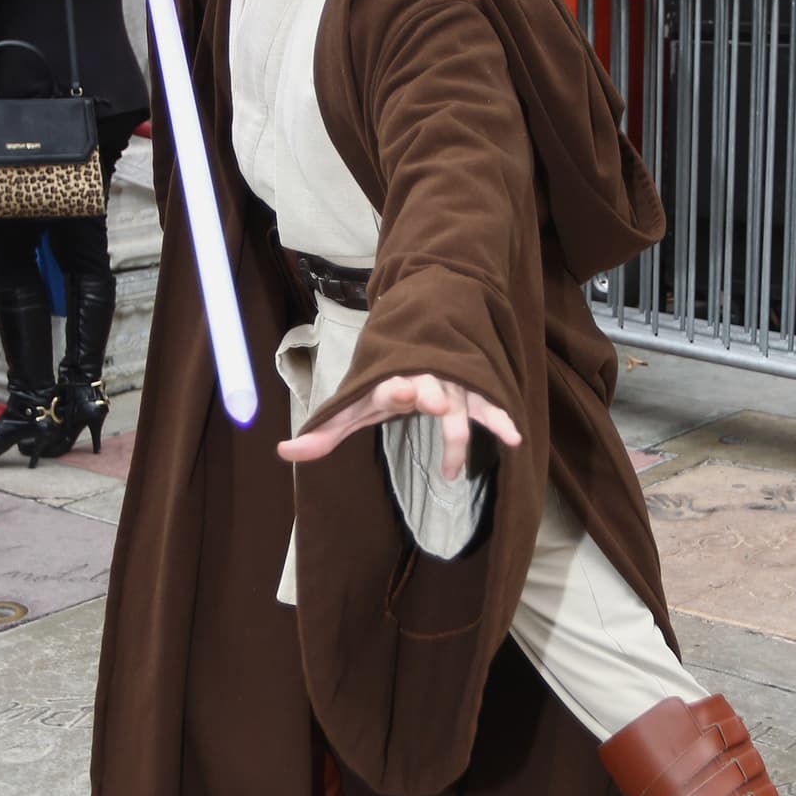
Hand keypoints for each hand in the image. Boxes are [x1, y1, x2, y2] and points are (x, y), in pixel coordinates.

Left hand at [277, 374, 521, 479]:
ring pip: (458, 409)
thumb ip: (324, 431)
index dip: (396, 389)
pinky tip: (514, 438)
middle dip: (430, 398)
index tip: (400, 391)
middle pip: (430, 390)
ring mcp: (452, 385)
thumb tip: (282, 453)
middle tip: (432, 406)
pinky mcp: (474, 391)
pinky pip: (488, 407)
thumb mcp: (355, 403)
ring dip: (457, 435)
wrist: (424, 326)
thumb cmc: (386, 377)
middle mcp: (424, 380)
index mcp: (391, 381)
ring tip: (453, 469)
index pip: (391, 386)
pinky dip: (501, 420)